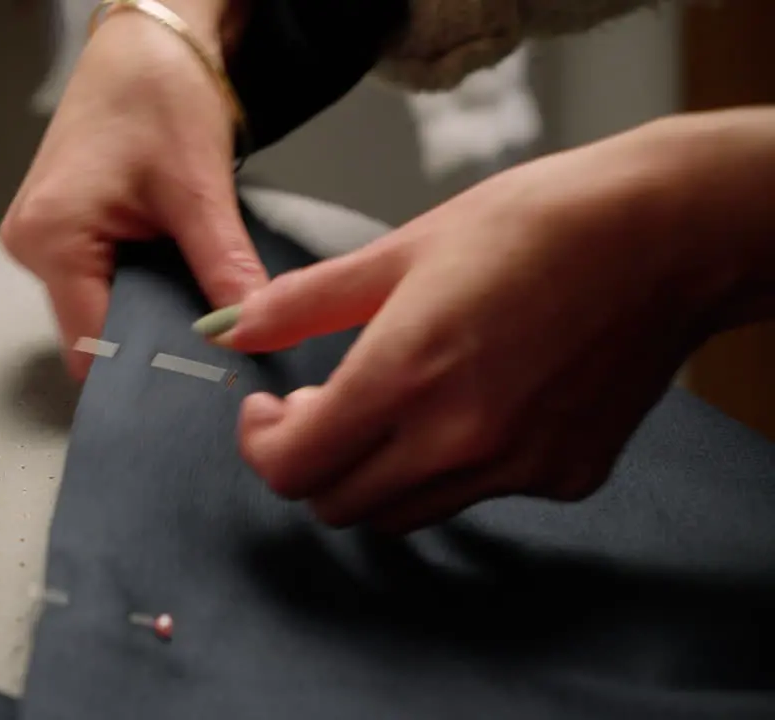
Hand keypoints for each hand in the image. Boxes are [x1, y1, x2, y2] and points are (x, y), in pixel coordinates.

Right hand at [0, 2, 265, 379]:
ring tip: (202, 311)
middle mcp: (33, 247)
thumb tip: (247, 332)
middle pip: (94, 335)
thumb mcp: (199, 187)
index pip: (95, 345)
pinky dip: (143, 292)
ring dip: (150, 316)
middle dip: (154, 344)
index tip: (204, 378)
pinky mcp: (63, 234)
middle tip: (217, 351)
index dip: (151, 366)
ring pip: (100, 313)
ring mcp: (43, 242)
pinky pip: (101, 287)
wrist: (145, 41)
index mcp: (52, 238)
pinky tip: (179, 283)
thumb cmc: (156, 91)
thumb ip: (223, 268)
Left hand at [216, 123, 740, 532]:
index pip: (292, 469)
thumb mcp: (401, 251)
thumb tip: (228, 329)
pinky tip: (468, 405)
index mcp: (404, 376)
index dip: (262, 446)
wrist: (667, 234)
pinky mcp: (565, 477)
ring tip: (389, 404)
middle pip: (337, 505)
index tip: (267, 413)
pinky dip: (448, 468)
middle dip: (310, 462)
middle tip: (321, 404)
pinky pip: (475, 497)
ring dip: (371, 474)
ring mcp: (517, 468)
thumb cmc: (534, 224)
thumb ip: (301, 304)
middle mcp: (458, 440)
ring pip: (402, 514)